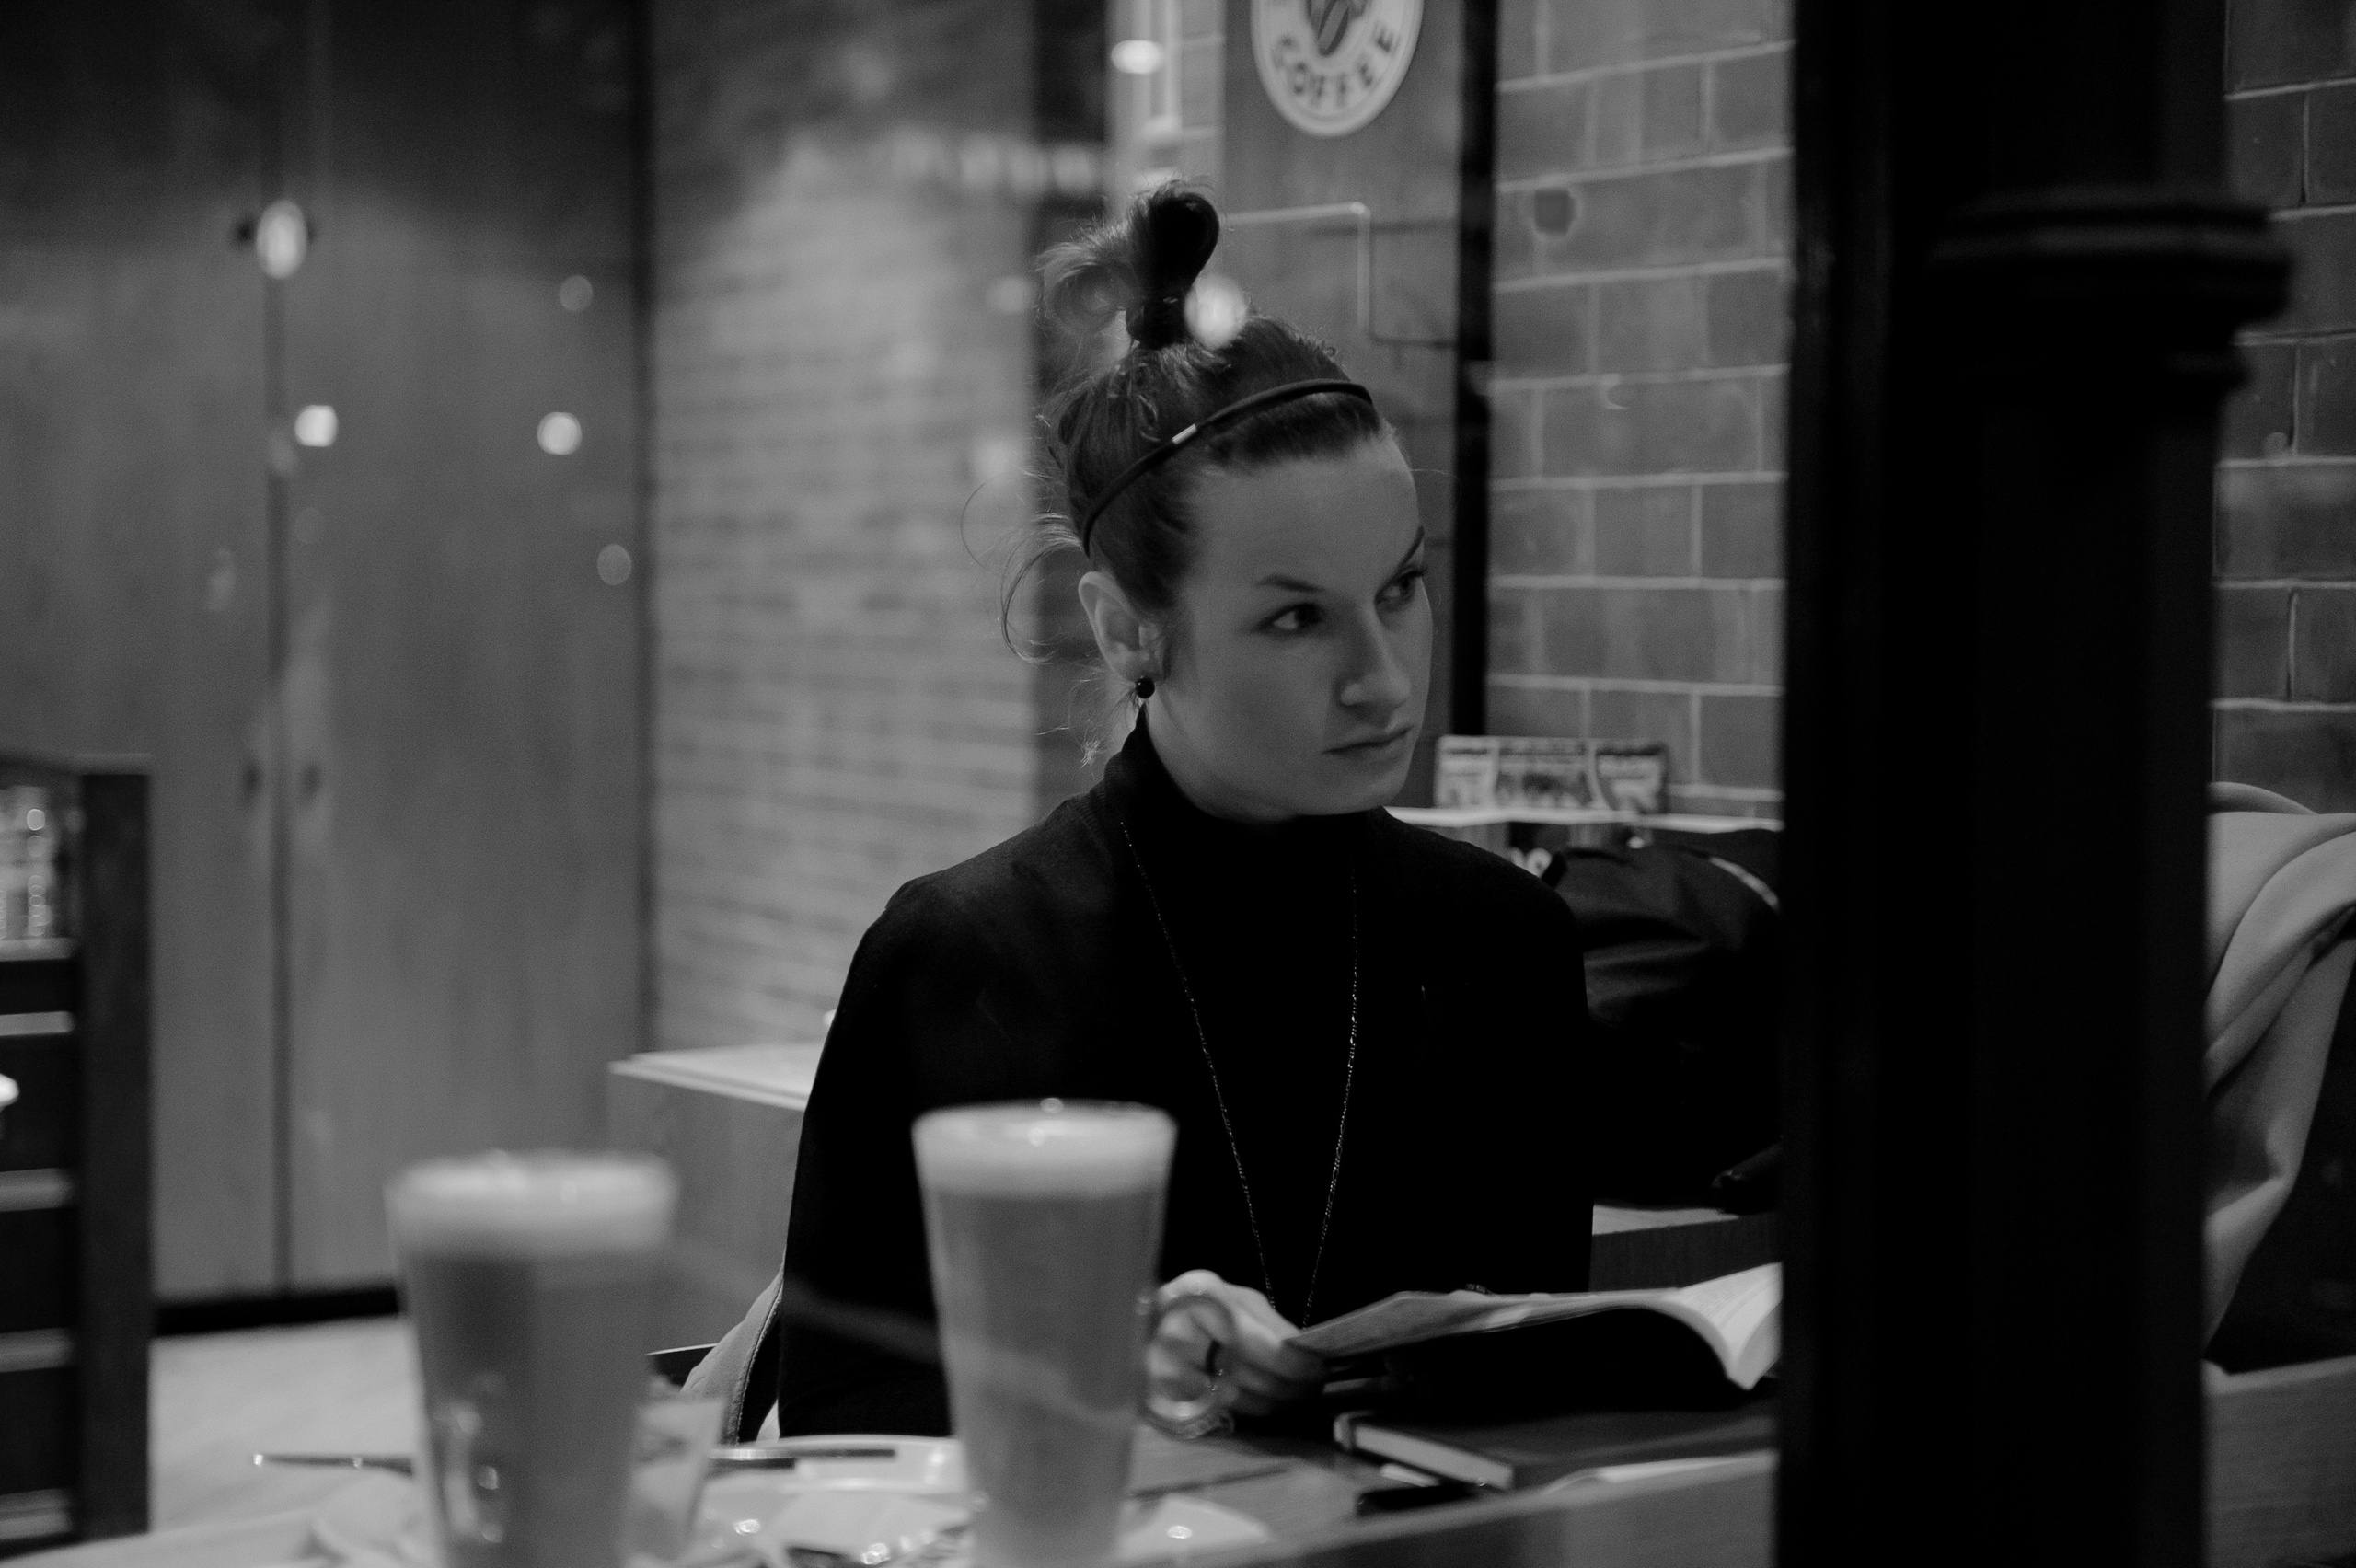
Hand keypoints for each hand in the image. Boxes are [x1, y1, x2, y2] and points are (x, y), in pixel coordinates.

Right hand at [1147, 1269, 1326, 1417]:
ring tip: (1294, 1398)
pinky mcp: (1163, 1395)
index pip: (1252, 1341)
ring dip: (1272, 1403)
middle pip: (1244, 1372)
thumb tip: (1306, 1356)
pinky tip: (1266, 1403)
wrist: (1154, 1323)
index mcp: (1199, 1296)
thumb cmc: (1206, 1306)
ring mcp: (1163, 1367)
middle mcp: (1175, 1330)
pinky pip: (1217, 1410)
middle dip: (1287, 1386)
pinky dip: (1247, 1409)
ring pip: (1233, 1397)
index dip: (1289, 1362)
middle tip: (1312, 1389)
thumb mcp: (1239, 1301)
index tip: (1317, 1371)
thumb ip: (1272, 1327)